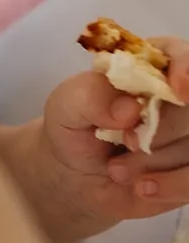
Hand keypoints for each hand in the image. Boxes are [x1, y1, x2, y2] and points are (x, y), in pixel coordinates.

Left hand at [7, 36, 188, 242]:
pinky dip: (171, 185)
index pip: (180, 54)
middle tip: (125, 141)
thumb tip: (130, 107)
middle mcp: (179, 97)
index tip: (178, 90)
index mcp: (148, 67)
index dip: (186, 66)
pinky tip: (142, 187)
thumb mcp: (66, 106)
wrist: (76, 177)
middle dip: (162, 128)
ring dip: (153, 162)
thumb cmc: (74, 129)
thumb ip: (89, 95)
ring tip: (116, 168)